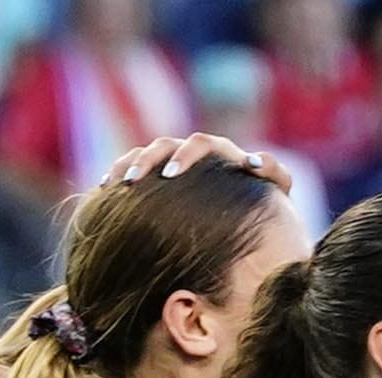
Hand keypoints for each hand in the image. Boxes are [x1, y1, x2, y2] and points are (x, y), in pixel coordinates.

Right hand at [100, 132, 291, 192]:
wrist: (253, 229)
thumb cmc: (265, 211)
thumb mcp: (277, 194)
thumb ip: (277, 174)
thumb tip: (255, 160)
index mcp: (219, 155)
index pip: (203, 145)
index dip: (190, 154)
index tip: (175, 174)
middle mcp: (192, 154)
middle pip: (167, 144)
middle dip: (155, 159)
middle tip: (146, 181)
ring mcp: (172, 163)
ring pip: (145, 153)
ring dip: (131, 164)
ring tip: (122, 183)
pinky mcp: (154, 177)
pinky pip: (129, 166)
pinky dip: (116, 172)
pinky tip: (104, 187)